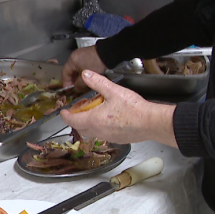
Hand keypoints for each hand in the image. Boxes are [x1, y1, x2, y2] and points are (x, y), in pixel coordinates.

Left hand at [60, 70, 177, 146]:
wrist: (150, 122)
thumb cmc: (133, 109)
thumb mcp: (113, 90)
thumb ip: (97, 82)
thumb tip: (86, 74)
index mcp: (94, 120)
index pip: (73, 120)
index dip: (66, 115)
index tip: (64, 112)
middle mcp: (98, 131)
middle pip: (80, 128)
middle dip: (76, 120)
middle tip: (78, 110)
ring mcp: (108, 137)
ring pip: (91, 133)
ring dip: (88, 124)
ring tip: (93, 113)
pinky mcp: (117, 139)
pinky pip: (102, 135)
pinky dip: (99, 128)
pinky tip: (108, 120)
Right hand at [61, 46, 106, 91]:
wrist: (108, 54)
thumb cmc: (96, 63)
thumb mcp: (85, 78)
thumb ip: (79, 85)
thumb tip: (76, 89)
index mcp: (72, 60)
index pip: (64, 73)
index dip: (65, 82)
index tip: (67, 89)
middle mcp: (75, 56)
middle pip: (70, 70)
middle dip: (72, 80)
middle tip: (74, 87)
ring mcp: (82, 55)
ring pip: (77, 68)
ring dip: (78, 76)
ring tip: (81, 84)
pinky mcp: (88, 55)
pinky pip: (82, 65)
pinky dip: (83, 72)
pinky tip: (87, 77)